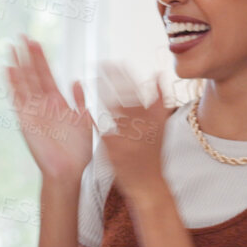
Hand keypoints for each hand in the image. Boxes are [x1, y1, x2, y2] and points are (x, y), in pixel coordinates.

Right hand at [6, 35, 94, 181]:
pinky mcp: (26, 120)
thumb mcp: (84, 121)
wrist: (68, 170)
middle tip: (21, 36)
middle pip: (32, 74)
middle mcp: (42, 104)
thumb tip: (77, 81)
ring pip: (23, 83)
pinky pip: (18, 99)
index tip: (35, 42)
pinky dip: (13, 84)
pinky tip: (9, 69)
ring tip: (11, 47)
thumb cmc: (77, 151)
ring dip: (17, 65)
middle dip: (27, 56)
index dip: (40, 58)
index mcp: (56, 102)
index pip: (46, 74)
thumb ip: (80, 101)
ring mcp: (32, 111)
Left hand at [95, 62, 167, 199]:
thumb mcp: (161, 127)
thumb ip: (159, 101)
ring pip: (114, 113)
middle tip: (101, 64)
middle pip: (126, 99)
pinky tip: (86, 111)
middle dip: (113, 81)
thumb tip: (158, 74)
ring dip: (104, 96)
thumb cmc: (153, 155)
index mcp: (153, 120)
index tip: (116, 62)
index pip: (139, 93)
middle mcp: (143, 128)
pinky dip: (96, 122)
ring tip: (92, 80)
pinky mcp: (116, 152)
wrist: (149, 185)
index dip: (127, 77)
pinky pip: (104, 133)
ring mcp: (129, 140)